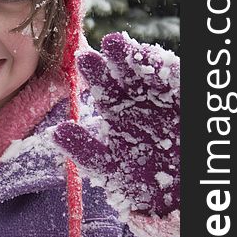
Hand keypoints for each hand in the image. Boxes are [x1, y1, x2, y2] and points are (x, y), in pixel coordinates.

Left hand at [53, 32, 179, 220]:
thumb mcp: (110, 167)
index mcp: (116, 109)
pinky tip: (151, 57)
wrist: (177, 194)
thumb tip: (54, 132)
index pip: (103, 86)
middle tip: (106, 43)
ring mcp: (161, 96)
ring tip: (119, 43)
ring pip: (148, 71)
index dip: (94, 72)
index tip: (83, 59)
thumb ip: (84, 150)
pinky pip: (176, 81)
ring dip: (135, 56)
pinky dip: (166, 70)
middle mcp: (137, 98)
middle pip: (124, 72)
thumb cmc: (142, 181)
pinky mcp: (183, 98)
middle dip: (114, 57)